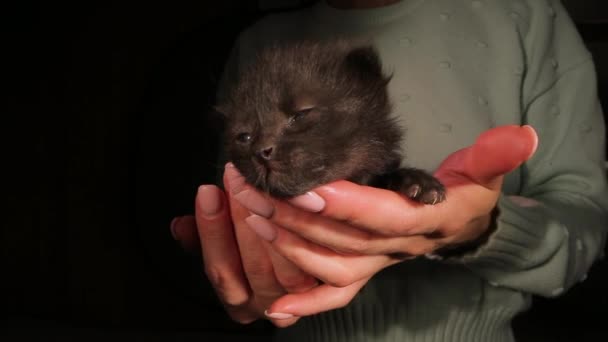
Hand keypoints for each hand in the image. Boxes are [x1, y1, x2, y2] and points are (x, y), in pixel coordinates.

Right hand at [171, 169, 317, 326]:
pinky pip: (321, 262)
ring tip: (264, 185)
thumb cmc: (252, 245)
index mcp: (238, 299)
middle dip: (243, 218)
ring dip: (275, 222)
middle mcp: (268, 306)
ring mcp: (300, 299)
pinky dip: (307, 229)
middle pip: (255, 266)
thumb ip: (204, 236)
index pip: (221, 270)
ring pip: (288, 266)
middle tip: (237, 179)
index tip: (207, 192)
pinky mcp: (331, 286)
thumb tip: (179, 225)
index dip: (212, 230)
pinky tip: (300, 199)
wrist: (306, 254)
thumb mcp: (224, 244)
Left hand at [228, 125, 537, 317]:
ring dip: (288, 244)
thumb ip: (494, 155)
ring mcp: (378, 264)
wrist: (459, 227)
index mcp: (422, 221)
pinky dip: (306, 304)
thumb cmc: (464, 193)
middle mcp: (396, 249)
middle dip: (294, 214)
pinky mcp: (364, 271)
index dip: (346, 205)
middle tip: (254, 187)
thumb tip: (521, 136)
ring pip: (330, 264)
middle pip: (342, 238)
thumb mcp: (482, 171)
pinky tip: (276, 310)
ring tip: (251, 215)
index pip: (381, 215)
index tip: (308, 188)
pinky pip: (336, 295)